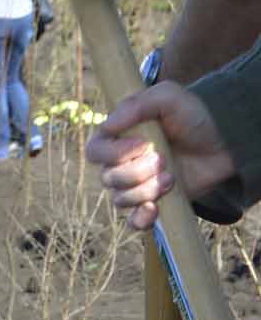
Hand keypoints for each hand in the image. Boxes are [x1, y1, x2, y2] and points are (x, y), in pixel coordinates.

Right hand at [86, 82, 235, 229]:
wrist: (225, 141)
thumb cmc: (194, 116)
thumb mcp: (168, 97)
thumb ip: (136, 104)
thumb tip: (107, 125)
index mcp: (117, 138)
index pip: (94, 152)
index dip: (114, 153)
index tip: (143, 144)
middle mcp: (120, 164)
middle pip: (108, 178)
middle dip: (137, 172)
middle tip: (164, 159)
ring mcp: (135, 186)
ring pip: (121, 199)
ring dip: (147, 190)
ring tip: (171, 177)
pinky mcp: (152, 204)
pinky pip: (133, 222)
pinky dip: (140, 219)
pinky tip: (154, 209)